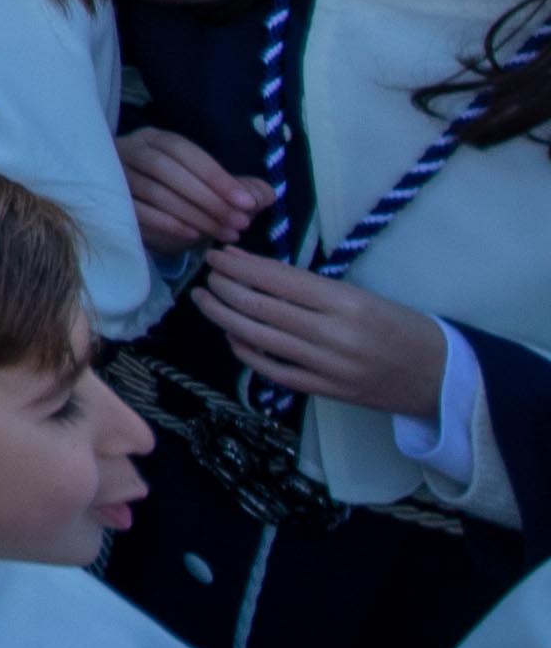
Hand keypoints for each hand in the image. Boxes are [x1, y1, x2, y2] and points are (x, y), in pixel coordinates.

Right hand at [124, 127, 267, 260]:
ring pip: (153, 192)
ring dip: (193, 214)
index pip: (184, 151)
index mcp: (155, 140)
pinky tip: (192, 236)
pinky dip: (165, 223)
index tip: (246, 203)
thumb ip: (238, 189)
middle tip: (239, 224)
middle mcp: (130, 150)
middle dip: (207, 198)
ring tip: (223, 234)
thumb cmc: (176, 194)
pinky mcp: (107, 202)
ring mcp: (114, 175)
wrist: (137, 214)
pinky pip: (135, 212)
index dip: (216, 176)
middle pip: (165, 169)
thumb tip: (264, 195)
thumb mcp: (208, 187)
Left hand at [197, 250, 454, 425]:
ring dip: (224, 317)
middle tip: (207, 275)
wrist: (440, 377)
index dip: (242, 266)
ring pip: (259, 339)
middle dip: (225, 288)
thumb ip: (314, 288)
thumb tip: (260, 270)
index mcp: (347, 303)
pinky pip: (273, 371)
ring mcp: (327, 368)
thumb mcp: (364, 296)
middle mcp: (333, 335)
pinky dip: (247, 352)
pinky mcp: (324, 392)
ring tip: (206, 300)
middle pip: (261, 308)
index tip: (219, 255)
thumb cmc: (403, 327)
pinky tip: (232, 336)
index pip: (279, 280)